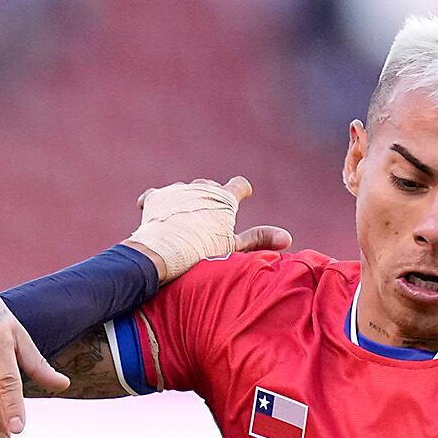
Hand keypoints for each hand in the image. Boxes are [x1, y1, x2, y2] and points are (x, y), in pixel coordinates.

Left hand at [125, 175, 291, 285]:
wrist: (164, 252)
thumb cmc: (202, 253)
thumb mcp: (233, 247)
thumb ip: (259, 240)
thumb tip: (288, 238)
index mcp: (225, 197)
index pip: (239, 185)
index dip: (241, 191)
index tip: (243, 195)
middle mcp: (202, 188)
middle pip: (210, 186)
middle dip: (210, 197)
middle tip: (208, 217)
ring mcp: (178, 191)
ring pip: (185, 190)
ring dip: (186, 200)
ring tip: (184, 219)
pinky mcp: (156, 197)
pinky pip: (156, 196)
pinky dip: (156, 203)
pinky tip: (150, 210)